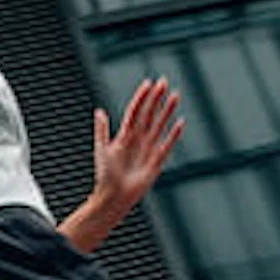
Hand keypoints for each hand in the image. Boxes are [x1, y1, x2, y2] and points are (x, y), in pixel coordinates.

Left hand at [91, 77, 183, 210]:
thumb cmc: (105, 176)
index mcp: (125, 136)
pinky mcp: (156, 162)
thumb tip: (99, 111)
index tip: (149, 83)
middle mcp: (138, 140)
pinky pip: (167, 145)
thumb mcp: (102, 149)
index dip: (142, 97)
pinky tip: (180, 123)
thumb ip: (102, 130)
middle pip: (149, 114)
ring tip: (175, 96)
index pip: (135, 111)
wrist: (114, 197)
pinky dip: (173, 135)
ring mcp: (148, 150)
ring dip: (167, 111)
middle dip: (156, 99)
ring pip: (159, 125)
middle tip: (165, 82)